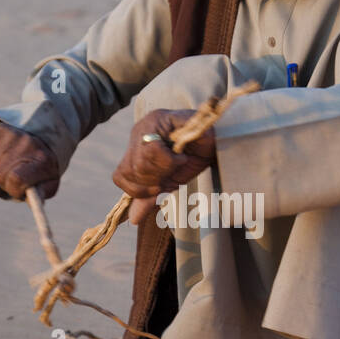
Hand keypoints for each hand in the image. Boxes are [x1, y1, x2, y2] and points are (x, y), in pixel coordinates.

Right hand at [0, 123, 60, 200]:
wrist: (45, 138)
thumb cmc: (44, 167)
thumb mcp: (49, 184)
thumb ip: (40, 195)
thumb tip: (32, 202)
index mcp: (43, 160)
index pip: (16, 178)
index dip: (13, 189)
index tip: (18, 189)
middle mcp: (27, 143)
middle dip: (4, 182)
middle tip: (13, 178)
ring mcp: (12, 134)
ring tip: (8, 167)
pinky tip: (0, 157)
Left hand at [112, 109, 215, 223]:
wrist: (219, 142)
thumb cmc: (194, 158)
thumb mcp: (168, 182)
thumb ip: (149, 197)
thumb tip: (133, 220)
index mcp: (136, 149)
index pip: (120, 176)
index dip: (140, 189)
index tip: (161, 187)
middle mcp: (138, 134)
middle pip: (130, 171)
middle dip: (154, 181)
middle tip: (172, 174)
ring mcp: (147, 124)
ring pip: (139, 162)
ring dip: (163, 170)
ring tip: (178, 163)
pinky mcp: (160, 118)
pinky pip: (153, 150)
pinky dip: (169, 160)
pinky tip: (181, 156)